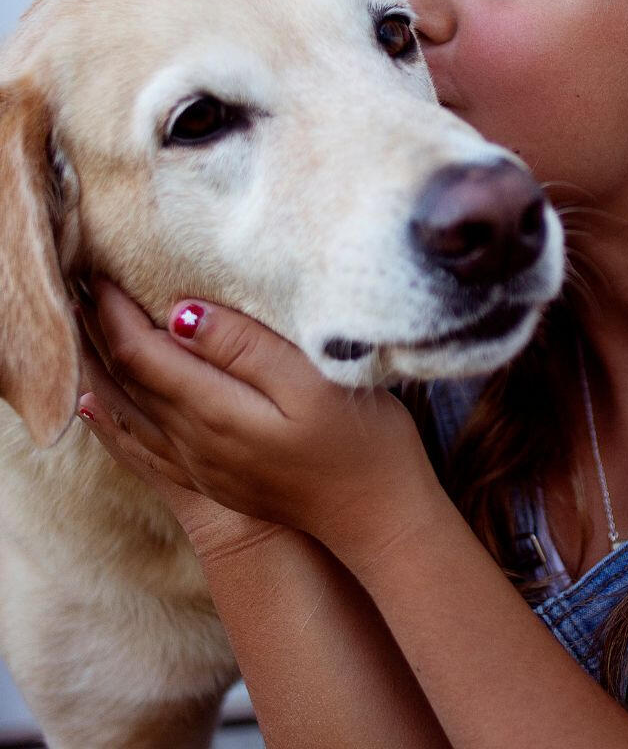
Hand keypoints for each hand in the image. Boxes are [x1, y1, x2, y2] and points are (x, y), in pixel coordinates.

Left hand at [77, 280, 440, 559]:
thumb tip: (182, 313)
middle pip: (130, 382)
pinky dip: (115, 420)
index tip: (100, 271)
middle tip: (83, 287)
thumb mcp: (314, 384)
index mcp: (216, 413)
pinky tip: (98, 411)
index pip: (144, 353)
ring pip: (132, 412)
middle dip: (103, 333)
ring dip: (103, 370)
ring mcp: (204, 467)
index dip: (117, 312)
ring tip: (84, 331)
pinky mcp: (217, 480)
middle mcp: (196, 443)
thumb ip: (248, 348)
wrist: (379, 520)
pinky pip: (144, 445)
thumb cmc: (362, 443)